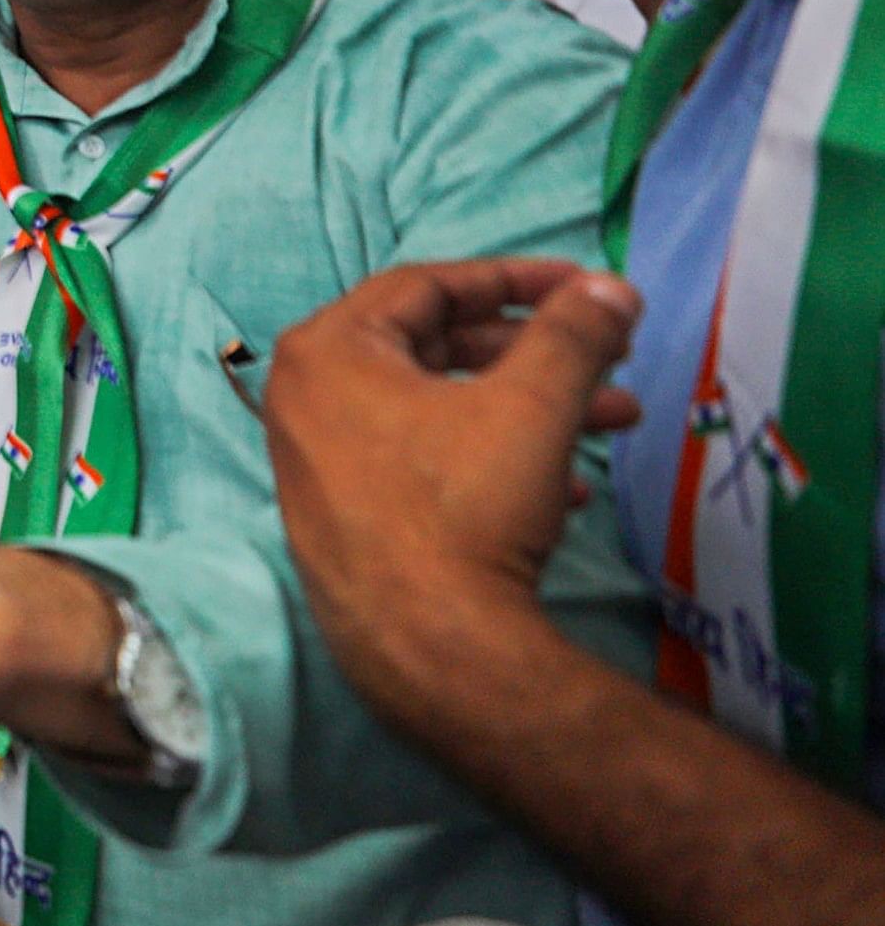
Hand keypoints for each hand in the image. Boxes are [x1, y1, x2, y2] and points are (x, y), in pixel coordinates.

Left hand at [264, 260, 643, 719]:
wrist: (431, 646)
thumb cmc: (467, 507)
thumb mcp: (533, 402)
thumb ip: (573, 332)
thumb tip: (611, 287)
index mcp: (327, 351)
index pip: (427, 285)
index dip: (517, 278)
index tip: (586, 286)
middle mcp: (305, 399)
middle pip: (436, 348)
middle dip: (537, 352)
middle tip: (614, 355)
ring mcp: (319, 462)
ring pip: (441, 409)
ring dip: (533, 407)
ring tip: (620, 418)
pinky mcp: (345, 518)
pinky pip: (424, 464)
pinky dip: (496, 460)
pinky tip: (570, 487)